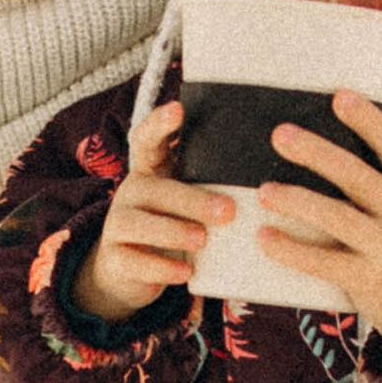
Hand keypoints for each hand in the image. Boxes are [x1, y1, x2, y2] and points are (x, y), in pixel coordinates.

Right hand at [75, 103, 231, 320]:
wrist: (127, 271)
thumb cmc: (171, 226)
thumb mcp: (186, 202)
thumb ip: (211, 186)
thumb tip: (267, 180)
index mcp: (150, 172)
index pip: (146, 140)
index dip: (159, 124)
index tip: (178, 109)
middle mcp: (130, 193)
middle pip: (155, 189)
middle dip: (192, 200)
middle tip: (228, 212)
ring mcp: (117, 226)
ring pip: (138, 224)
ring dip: (173, 232)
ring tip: (202, 241)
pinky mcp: (114, 258)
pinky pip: (134, 262)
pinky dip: (160, 268)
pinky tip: (185, 273)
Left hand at [257, 94, 381, 349]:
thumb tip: (333, 133)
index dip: (370, 122)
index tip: (339, 96)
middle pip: (359, 178)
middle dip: (317, 153)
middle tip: (281, 134)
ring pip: (337, 218)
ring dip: (297, 200)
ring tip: (264, 191)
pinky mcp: (369, 281)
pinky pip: (323, 261)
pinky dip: (291, 249)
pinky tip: (265, 236)